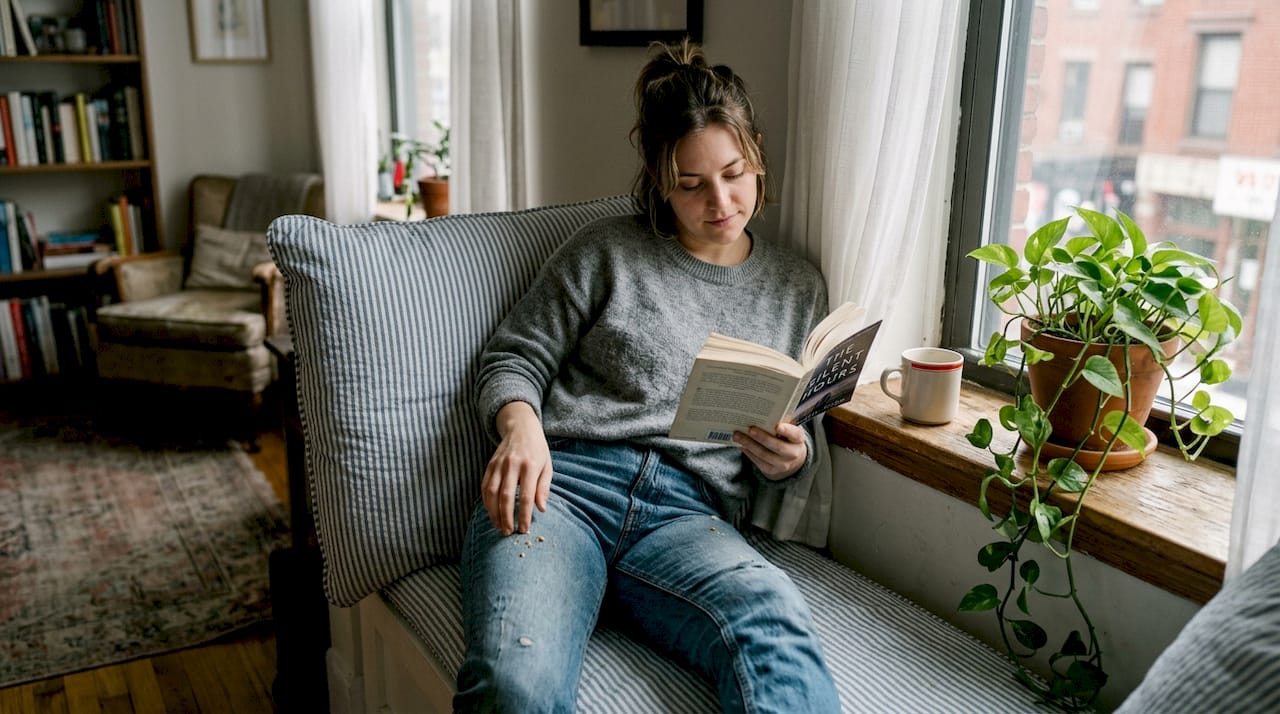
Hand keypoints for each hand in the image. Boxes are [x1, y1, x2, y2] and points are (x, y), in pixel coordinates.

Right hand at [482, 402, 551, 535]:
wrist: (521, 428)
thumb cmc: (538, 450)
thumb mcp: (547, 466)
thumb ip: (543, 488)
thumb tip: (541, 509)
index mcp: (530, 466)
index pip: (526, 495)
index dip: (524, 515)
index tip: (524, 529)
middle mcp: (512, 465)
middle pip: (506, 496)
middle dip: (506, 517)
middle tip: (508, 532)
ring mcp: (498, 464)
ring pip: (491, 493)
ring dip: (493, 512)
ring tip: (499, 526)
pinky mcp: (489, 465)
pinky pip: (484, 486)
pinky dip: (486, 502)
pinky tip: (491, 512)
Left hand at [734, 422, 807, 480]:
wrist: (790, 459)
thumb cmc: (786, 437)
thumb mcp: (788, 430)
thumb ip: (780, 422)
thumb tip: (761, 414)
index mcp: (798, 440)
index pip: (795, 435)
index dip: (787, 431)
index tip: (777, 426)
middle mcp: (793, 454)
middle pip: (777, 446)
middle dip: (762, 437)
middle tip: (750, 429)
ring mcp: (782, 464)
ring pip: (763, 454)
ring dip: (749, 444)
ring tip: (737, 435)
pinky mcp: (770, 470)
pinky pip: (757, 461)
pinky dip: (748, 452)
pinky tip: (740, 444)